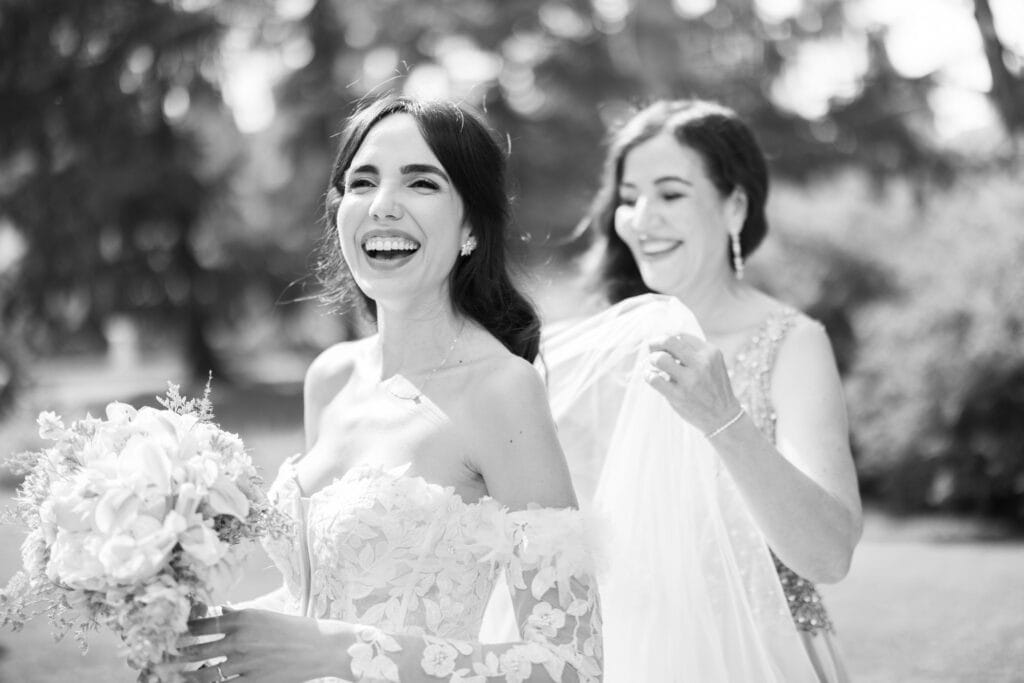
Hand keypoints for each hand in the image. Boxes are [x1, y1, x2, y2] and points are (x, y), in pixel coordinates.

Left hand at [178, 607, 338, 682]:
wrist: (321, 647)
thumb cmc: (293, 629)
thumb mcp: (264, 616)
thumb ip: (238, 616)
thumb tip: (218, 613)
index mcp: (242, 618)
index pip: (201, 625)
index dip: (182, 632)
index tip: (169, 635)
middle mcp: (240, 639)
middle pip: (196, 650)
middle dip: (176, 657)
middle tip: (159, 660)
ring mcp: (246, 662)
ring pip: (205, 673)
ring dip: (187, 676)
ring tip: (176, 676)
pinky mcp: (254, 681)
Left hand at [645, 333, 742, 435]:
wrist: (723, 416)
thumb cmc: (712, 387)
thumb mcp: (712, 363)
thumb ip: (693, 351)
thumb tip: (663, 341)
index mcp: (710, 352)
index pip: (680, 335)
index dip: (666, 337)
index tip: (662, 345)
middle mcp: (701, 363)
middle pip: (668, 341)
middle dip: (655, 342)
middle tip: (651, 349)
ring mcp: (690, 380)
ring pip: (660, 359)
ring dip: (652, 359)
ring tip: (654, 366)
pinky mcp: (679, 396)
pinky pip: (654, 379)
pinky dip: (648, 375)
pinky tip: (651, 376)